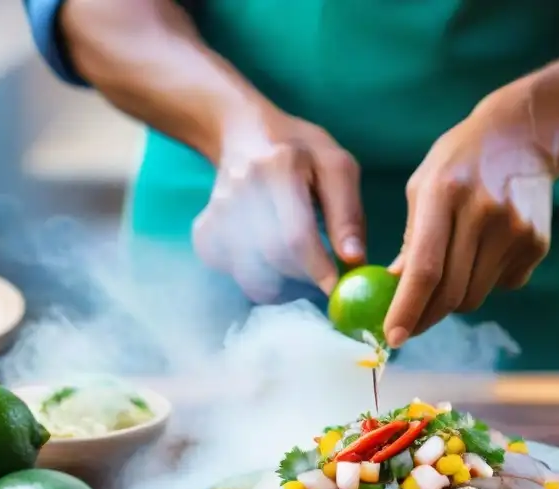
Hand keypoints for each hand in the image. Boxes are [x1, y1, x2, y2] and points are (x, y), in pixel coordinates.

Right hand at [193, 108, 364, 301]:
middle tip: (319, 273)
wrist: (242, 130)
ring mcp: (218, 209)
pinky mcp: (204, 228)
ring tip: (294, 264)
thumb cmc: (300, 150)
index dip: (318, 269)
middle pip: (273, 258)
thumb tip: (354, 260)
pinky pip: (228, 269)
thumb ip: (348, 213)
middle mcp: (243, 188)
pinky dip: (249, 275)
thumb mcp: (336, 167)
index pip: (297, 235)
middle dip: (303, 276)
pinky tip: (263, 257)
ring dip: (277, 281)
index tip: (335, 289)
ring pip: (248, 272)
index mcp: (281, 166)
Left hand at [384, 84, 551, 346]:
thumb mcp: (423, 186)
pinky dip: (484, 280)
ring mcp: (516, 230)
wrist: (524, 135)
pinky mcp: (537, 244)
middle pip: (451, 292)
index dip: (407, 308)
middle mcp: (483, 213)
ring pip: (475, 296)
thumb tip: (395, 288)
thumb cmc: (460, 162)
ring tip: (451, 270)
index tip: (392, 337)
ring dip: (454, 299)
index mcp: (444, 194)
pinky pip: (502, 285)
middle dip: (425, 317)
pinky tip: (485, 248)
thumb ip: (409, 238)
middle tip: (408, 326)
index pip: (424, 268)